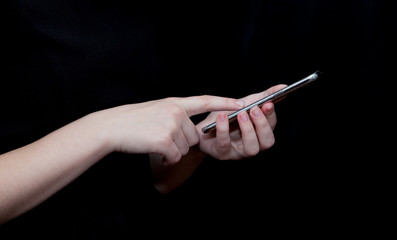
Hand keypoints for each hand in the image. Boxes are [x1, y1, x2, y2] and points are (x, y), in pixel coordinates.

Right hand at [99, 96, 242, 163]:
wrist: (112, 127)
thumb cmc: (133, 121)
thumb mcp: (158, 110)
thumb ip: (177, 116)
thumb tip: (193, 134)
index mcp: (175, 103)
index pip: (205, 101)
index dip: (224, 103)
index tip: (241, 104)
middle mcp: (176, 112)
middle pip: (194, 135)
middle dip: (182, 142)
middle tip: (162, 137)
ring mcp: (171, 125)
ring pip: (185, 147)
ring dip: (173, 150)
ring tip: (154, 141)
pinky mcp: (164, 140)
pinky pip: (175, 156)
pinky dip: (166, 158)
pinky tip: (154, 150)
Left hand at [196, 84, 285, 159]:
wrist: (203, 126)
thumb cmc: (227, 115)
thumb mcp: (246, 103)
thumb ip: (264, 96)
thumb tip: (283, 86)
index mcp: (260, 133)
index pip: (271, 126)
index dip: (270, 115)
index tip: (268, 103)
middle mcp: (253, 144)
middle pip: (267, 142)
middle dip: (262, 125)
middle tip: (254, 110)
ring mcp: (238, 152)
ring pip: (251, 148)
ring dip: (247, 130)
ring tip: (241, 115)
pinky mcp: (222, 153)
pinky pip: (225, 144)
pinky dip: (224, 129)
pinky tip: (222, 117)